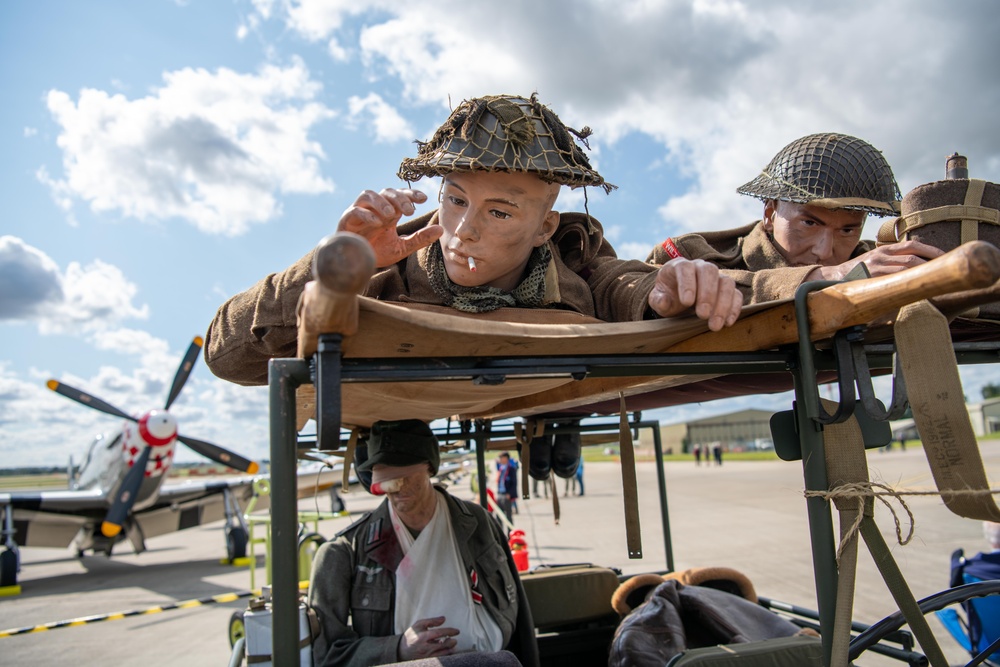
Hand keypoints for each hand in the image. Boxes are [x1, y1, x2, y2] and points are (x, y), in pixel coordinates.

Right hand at [337, 188, 441, 267]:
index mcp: (387, 212)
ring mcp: (359, 213)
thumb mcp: (402, 247)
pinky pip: (354, 211)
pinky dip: (366, 214)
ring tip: (392, 215)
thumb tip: (440, 229)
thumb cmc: (377, 253)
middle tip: (410, 212)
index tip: (423, 198)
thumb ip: (419, 238)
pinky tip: (378, 223)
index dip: (411, 194)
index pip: (400, 196)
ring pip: (367, 194)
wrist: (357, 267)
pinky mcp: (346, 222)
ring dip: (381, 202)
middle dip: (399, 199)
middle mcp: (373, 209)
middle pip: (385, 192)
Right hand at [398, 616, 458, 659]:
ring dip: (450, 649)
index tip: (457, 631)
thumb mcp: (419, 624)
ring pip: (443, 654)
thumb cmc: (412, 635)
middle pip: (443, 645)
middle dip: (451, 642)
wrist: (402, 650)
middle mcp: (425, 647)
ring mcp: (426, 655)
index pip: (439, 633)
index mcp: (422, 636)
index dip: (449, 631)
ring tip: (452, 644)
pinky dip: (446, 654)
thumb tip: (443, 619)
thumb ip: (431, 621)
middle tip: (454, 640)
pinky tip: (448, 650)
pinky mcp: (427, 660)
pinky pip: (440, 658)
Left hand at [648, 258, 741, 330]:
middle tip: (702, 315)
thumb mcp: (658, 299)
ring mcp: (716, 276)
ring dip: (723, 304)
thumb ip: (658, 300)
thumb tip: (664, 302)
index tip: (686, 303)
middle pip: (709, 272)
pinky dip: (734, 308)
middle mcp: (700, 267)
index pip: (685, 268)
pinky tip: (727, 322)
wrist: (678, 298)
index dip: (687, 284)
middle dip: (707, 294)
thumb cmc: (668, 296)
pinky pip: (736, 294)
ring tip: (714, 324)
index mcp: (680, 266)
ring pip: (726, 282)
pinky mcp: (727, 289)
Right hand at [809, 240, 943, 280]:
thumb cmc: (857, 272)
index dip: (931, 250)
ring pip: (906, 267)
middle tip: (945, 270)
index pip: (913, 245)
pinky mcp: (871, 277)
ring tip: (936, 280)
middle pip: (913, 255)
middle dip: (932, 262)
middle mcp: (881, 254)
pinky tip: (918, 287)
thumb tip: (915, 267)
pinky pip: (895, 279)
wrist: (832, 277)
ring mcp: (876, 266)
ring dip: (923, 273)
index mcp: (884, 249)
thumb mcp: (875, 260)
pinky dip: (908, 282)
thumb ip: (892, 260)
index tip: (945, 257)